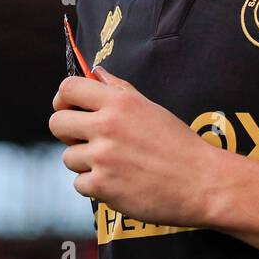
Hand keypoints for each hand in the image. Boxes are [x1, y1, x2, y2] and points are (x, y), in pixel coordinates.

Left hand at [49, 66, 226, 227]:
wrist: (202, 183)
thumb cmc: (179, 144)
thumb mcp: (151, 108)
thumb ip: (119, 89)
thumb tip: (94, 72)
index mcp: (119, 103)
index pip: (68, 88)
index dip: (64, 98)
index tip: (70, 108)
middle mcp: (107, 126)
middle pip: (57, 123)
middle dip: (68, 132)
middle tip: (88, 139)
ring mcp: (102, 158)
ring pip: (68, 157)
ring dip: (85, 162)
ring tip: (114, 164)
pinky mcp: (103, 187)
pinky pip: (80, 184)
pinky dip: (95, 185)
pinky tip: (119, 182)